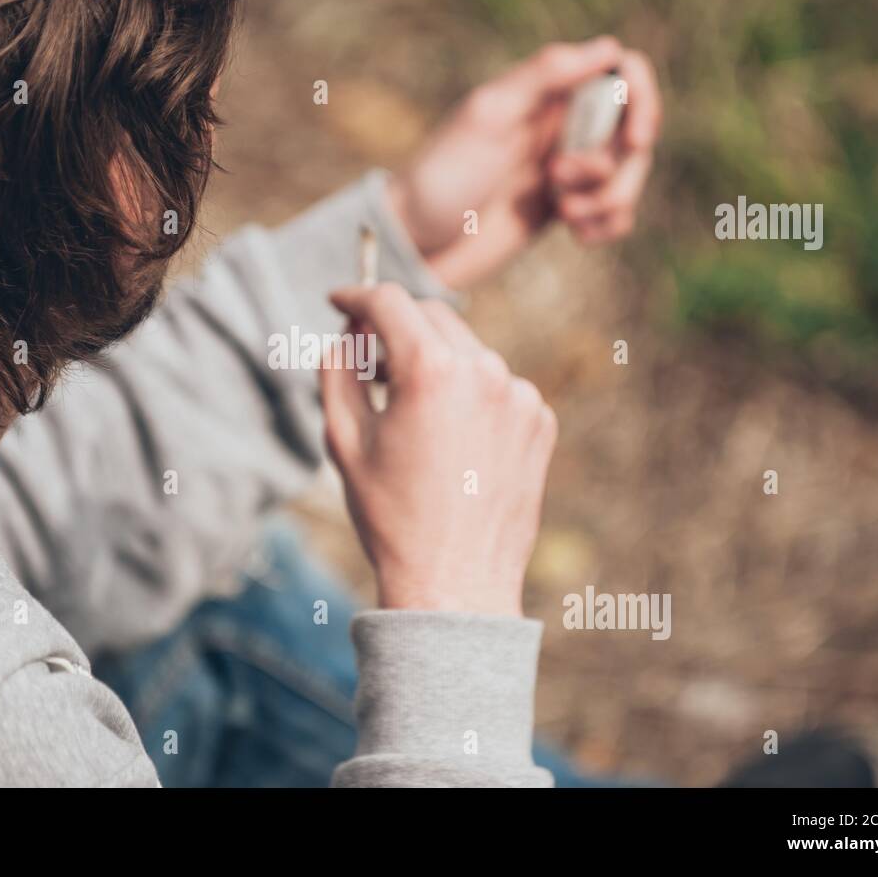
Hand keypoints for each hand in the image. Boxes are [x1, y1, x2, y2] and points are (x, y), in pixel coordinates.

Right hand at [320, 284, 557, 617]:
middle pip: (431, 316)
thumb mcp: (342, 439)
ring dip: (434, 364)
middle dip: (396, 328)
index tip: (339, 300)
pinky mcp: (540, 419)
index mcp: (432, 371)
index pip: (389, 302)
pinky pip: (495, 385)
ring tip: (410, 414)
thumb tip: (346, 332)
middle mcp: (484, 371)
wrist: (455, 581)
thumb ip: (337, 369)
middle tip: (368, 363)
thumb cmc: (391, 516)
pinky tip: (450, 441)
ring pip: (466, 350)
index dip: (357, 295)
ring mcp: (520, 395)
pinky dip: (468, 394)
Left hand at [387, 36, 661, 288]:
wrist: (415, 241)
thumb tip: (607, 48)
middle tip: (559, 181)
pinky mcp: (564, 209)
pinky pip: (615, 213)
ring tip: (563, 213)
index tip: (634, 139)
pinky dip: (607, 224)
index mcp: (546, 92)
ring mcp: (567, 168)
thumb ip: (542, 77)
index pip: (620, 72)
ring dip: (608, 199)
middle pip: (634, 129)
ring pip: (628, 175)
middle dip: (614, 165)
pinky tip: (577, 234)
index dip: (642, 98)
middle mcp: (562, 125)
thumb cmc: (440, 174)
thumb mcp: (487, 117)